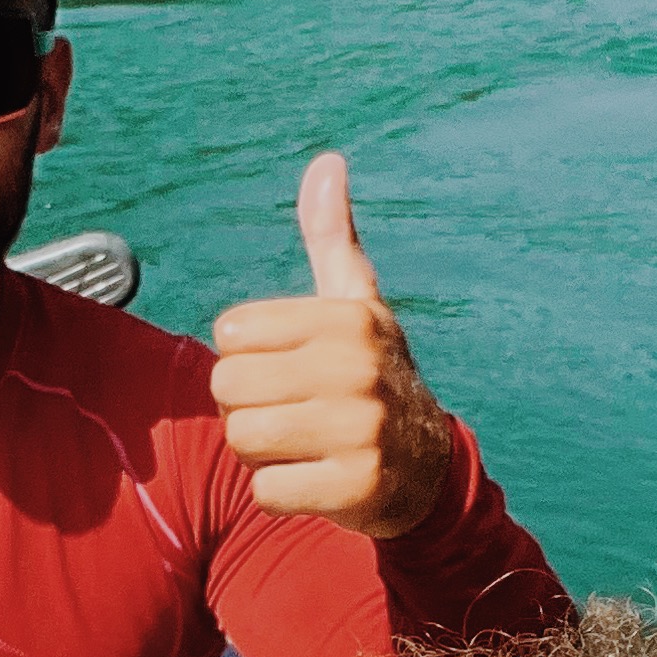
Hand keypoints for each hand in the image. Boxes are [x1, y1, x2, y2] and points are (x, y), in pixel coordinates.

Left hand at [210, 154, 454, 539]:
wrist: (428, 470)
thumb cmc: (372, 377)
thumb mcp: (357, 303)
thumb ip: (331, 236)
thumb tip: (326, 162)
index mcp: (346, 318)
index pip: (230, 332)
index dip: (249, 356)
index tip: (291, 367)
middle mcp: (357, 368)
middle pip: (227, 387)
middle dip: (247, 407)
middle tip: (294, 413)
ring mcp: (361, 429)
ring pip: (242, 439)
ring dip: (260, 452)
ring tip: (304, 445)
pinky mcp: (357, 488)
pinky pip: (266, 492)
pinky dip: (280, 494)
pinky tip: (317, 480)